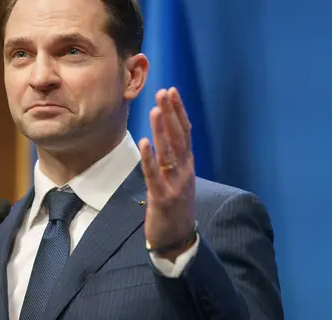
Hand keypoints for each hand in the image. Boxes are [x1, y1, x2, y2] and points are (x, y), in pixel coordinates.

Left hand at [138, 87, 195, 260]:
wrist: (178, 240)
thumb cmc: (175, 206)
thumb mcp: (179, 178)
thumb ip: (175, 158)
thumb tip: (167, 134)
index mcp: (188, 165)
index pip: (184, 132)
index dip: (178, 111)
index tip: (171, 92)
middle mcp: (185, 171)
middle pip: (179, 137)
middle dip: (171, 113)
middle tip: (164, 92)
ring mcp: (175, 185)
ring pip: (168, 152)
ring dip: (162, 130)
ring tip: (156, 109)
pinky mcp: (162, 198)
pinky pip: (154, 175)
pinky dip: (149, 159)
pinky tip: (144, 143)